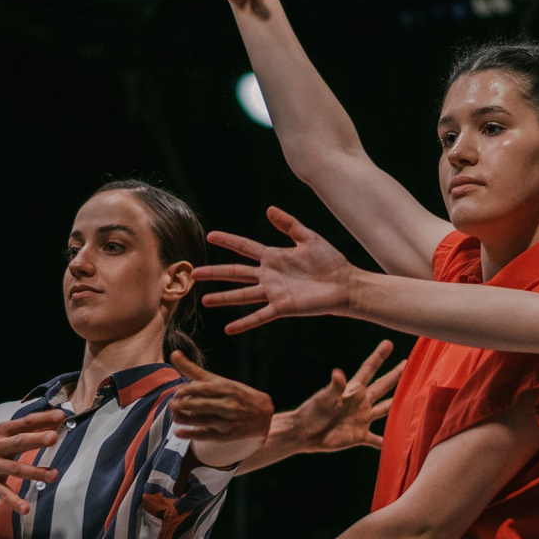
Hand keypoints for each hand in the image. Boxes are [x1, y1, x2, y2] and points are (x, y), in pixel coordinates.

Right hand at [0, 412, 62, 514]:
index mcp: (3, 431)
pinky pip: (2, 492)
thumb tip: (54, 424)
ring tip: (53, 475)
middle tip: (53, 437)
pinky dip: (14, 501)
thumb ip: (26, 429)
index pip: (25, 422)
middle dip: (36, 440)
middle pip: (19, 442)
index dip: (42, 419)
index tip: (60, 416)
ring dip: (34, 472)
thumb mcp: (2, 431)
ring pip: (15, 468)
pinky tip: (25, 508)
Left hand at [169, 352, 273, 448]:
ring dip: (188, 420)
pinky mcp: (227, 435)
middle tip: (171, 404)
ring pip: (206, 421)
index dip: (191, 390)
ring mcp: (229, 421)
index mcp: (226, 388)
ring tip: (174, 417)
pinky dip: (193, 435)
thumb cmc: (235, 394)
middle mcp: (229, 404)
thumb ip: (194, 370)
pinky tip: (179, 433)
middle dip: (188, 405)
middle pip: (206, 405)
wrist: (263, 413)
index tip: (177, 391)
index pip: (207, 389)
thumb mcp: (219, 381)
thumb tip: (174, 354)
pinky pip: (208, 435)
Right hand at [194, 207, 363, 334]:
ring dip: (224, 298)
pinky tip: (229, 329)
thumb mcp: (308, 238)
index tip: (210, 236)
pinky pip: (259, 316)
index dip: (228, 241)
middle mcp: (269, 275)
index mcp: (273, 256)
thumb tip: (269, 209)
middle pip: (236, 272)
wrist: (345, 284)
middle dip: (215, 272)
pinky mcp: (282, 307)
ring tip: (205, 301)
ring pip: (242, 295)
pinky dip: (245, 323)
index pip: (244, 247)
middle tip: (194, 273)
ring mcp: (274, 292)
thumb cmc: (330, 261)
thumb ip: (289, 224)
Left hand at [283, 340, 401, 452]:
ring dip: (398, 405)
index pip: (369, 369)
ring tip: (413, 399)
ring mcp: (361, 418)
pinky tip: (396, 442)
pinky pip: (376, 439)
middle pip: (383, 386)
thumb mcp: (324, 399)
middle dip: (397, 375)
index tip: (388, 343)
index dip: (379, 356)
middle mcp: (360, 402)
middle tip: (409, 363)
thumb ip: (334, 387)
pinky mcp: (359, 435)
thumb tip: (338, 373)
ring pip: (385, 409)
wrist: (303, 433)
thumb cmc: (311, 413)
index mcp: (353, 390)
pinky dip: (385, 441)